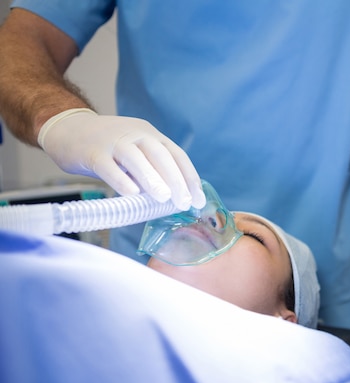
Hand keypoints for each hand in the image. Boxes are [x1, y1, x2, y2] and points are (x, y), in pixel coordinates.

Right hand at [38, 108, 205, 209]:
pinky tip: (132, 194)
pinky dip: (121, 180)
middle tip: (184, 202)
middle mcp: (135, 134)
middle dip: (176, 180)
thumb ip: (151, 173)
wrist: (67, 128)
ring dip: (152, 178)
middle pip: (161, 155)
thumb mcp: (134, 155)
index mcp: (150, 135)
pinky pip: (108, 166)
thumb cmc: (106, 148)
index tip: (198, 200)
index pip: (176, 155)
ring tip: (164, 198)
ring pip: (136, 157)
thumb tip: (171, 200)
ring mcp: (113, 141)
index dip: (189, 177)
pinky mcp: (92, 152)